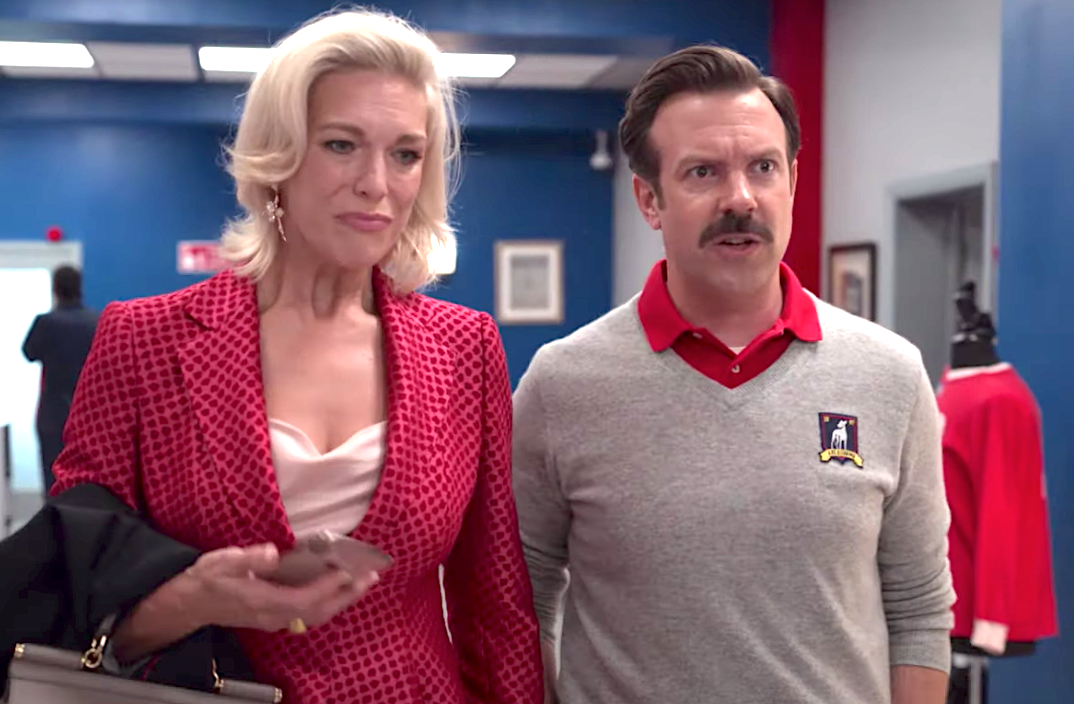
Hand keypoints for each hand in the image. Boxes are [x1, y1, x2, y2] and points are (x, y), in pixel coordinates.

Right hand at [184, 543, 379, 632]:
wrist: (190, 604)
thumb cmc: (207, 580)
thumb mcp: (222, 563)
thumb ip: (248, 559)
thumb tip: (273, 553)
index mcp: (262, 602)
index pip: (303, 599)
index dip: (328, 587)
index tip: (347, 571)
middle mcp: (273, 615)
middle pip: (318, 611)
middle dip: (347, 594)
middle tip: (370, 575)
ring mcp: (275, 619)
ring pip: (316, 614)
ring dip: (342, 599)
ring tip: (364, 581)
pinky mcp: (276, 616)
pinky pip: (309, 613)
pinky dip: (329, 601)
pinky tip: (340, 588)